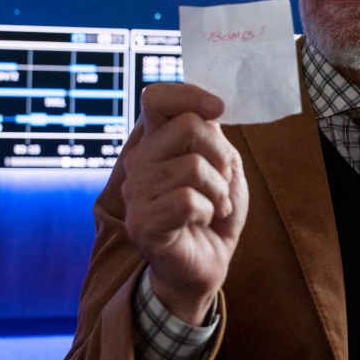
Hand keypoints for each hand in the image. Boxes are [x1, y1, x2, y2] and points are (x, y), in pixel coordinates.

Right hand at [121, 83, 248, 324]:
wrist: (205, 264)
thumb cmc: (214, 212)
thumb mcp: (223, 166)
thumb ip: (212, 135)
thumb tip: (209, 111)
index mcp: (156, 141)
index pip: (157, 98)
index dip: (189, 95)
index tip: (218, 110)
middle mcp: (140, 161)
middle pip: (187, 126)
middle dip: (221, 154)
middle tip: (223, 181)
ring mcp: (136, 192)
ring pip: (192, 167)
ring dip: (219, 191)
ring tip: (215, 207)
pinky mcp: (142, 222)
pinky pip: (187, 200)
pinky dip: (208, 212)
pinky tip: (202, 222)